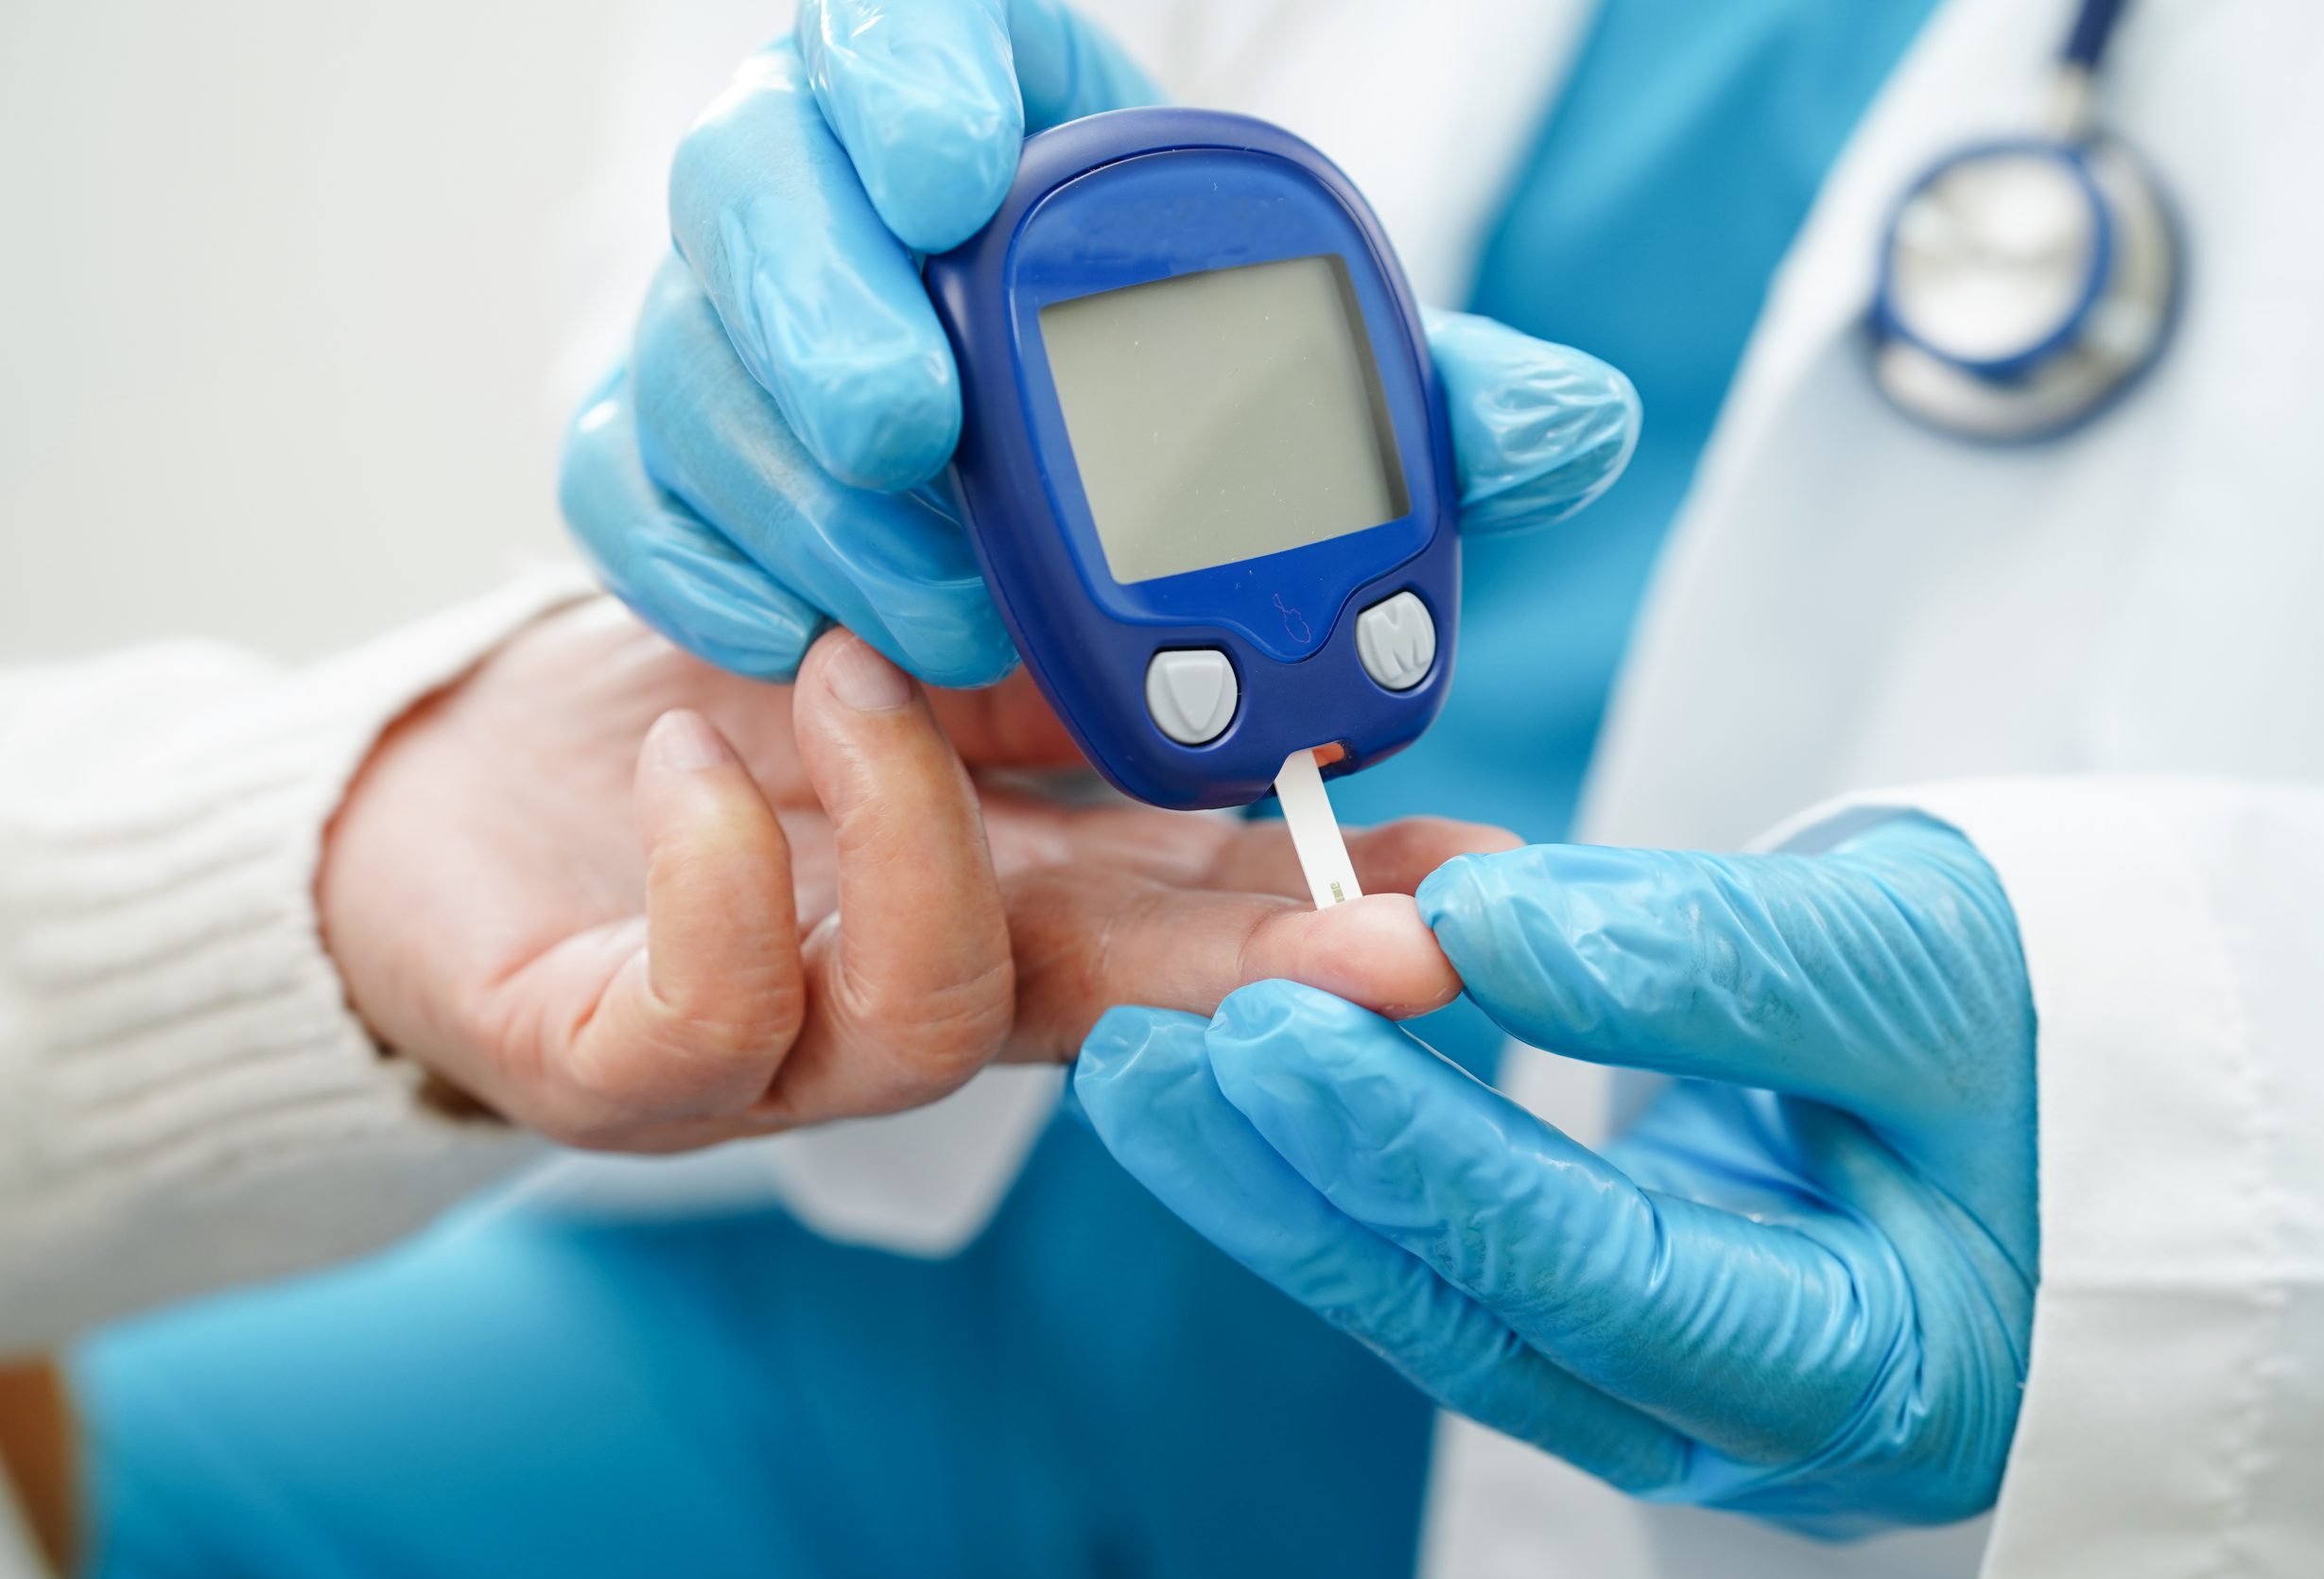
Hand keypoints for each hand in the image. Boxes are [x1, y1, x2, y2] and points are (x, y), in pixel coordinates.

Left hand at [320, 600, 1504, 1151]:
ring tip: (848, 665)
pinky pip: (710, 1016)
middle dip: (1280, 975)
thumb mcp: (919, 614)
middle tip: (1400, 941)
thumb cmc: (705, 699)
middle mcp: (950, 973)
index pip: (1230, 908)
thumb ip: (1072, 602)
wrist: (467, 791)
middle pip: (1148, 1010)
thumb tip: (1247, 507)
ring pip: (936, 1017)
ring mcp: (804, 1039)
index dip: (1356, 902)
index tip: (1482, 873)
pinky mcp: (632, 1060)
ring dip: (921, 825)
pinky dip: (719, 876)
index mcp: (1036, 870)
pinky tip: (692, 756)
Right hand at [559, 0, 1641, 684]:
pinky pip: (627, 499)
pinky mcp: (653, 467)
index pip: (906, 27)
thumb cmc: (1158, 461)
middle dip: (825, 302)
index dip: (911, 73)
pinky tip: (819, 638)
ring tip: (944, 614)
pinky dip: (720, 579)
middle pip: (752, 171)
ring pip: (688, 364)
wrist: (1018, 589)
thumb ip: (1417, 412)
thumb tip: (1561, 425)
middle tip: (921, 419)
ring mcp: (723, 340)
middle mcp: (833, 212)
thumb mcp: (1293, 426)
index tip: (963, 158)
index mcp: (997, 135)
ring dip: (812, 499)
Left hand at [1073, 817, 2036, 1534]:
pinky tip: (1251, 1093)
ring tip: (1148, 1068)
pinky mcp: (1629, 1319)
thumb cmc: (2067, 1036)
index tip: (1270, 1030)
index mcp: (1868, 1366)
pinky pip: (1466, 1262)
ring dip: (1292, 1188)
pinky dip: (1360, 1173)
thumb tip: (1479, 925)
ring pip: (1449, 1303)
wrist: (2110, 1091)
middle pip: (1483, 1313)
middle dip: (1301, 1188)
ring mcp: (1680, 1384)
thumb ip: (1712, 957)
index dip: (1422, 1153)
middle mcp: (1751, 1417)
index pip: (1596, 1270)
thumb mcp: (1932, 963)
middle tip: (1143, 1056)